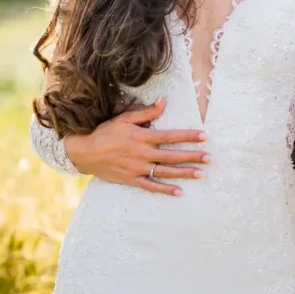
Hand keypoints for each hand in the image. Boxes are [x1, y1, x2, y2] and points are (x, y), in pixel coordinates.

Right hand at [64, 97, 208, 195]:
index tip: (204, 136)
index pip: (170, 136)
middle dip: (193, 156)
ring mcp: (138, 168)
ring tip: (201, 174)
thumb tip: (163, 101)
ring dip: (184, 173)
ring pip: (166, 172)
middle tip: (209, 158)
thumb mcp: (124, 118)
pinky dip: (166, 190)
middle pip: (172, 155)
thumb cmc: (105, 132)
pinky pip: (151, 186)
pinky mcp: (132, 180)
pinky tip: (180, 191)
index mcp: (142, 137)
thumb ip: (146, 112)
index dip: (188, 136)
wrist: (85, 152)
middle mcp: (142, 153)